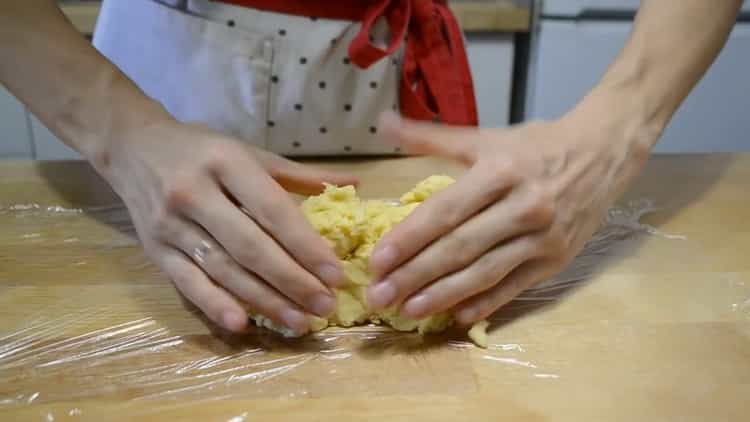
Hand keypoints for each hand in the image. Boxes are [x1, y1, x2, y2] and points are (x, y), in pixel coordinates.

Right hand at [99, 120, 357, 332]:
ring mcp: (171, 224)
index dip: (306, 246)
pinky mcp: (154, 249)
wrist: (131, 146)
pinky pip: (187, 282)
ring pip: (223, 270)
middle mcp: (195, 193)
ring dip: (264, 300)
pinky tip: (242, 324)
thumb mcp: (249, 152)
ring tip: (300, 321)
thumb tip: (354, 184)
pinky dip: (214, 304)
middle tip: (325, 306)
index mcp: (226, 162)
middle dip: (292, 281)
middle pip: (250, 246)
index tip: (336, 274)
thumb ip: (300, 174)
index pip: (273, 211)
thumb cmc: (201, 149)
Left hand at [366, 106, 653, 324]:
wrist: (603, 153)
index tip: (377, 261)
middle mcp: (522, 206)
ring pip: (484, 272)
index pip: (445, 211)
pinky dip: (485, 303)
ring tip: (408, 311)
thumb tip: (385, 123)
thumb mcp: (484, 137)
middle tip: (380, 296)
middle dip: (415, 275)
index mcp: (500, 171)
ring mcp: (542, 237)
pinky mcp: (556, 260)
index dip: (408, 238)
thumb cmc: (535, 146)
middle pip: (459, 247)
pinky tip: (456, 316)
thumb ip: (431, 137)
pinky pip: (514, 287)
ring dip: (443, 296)